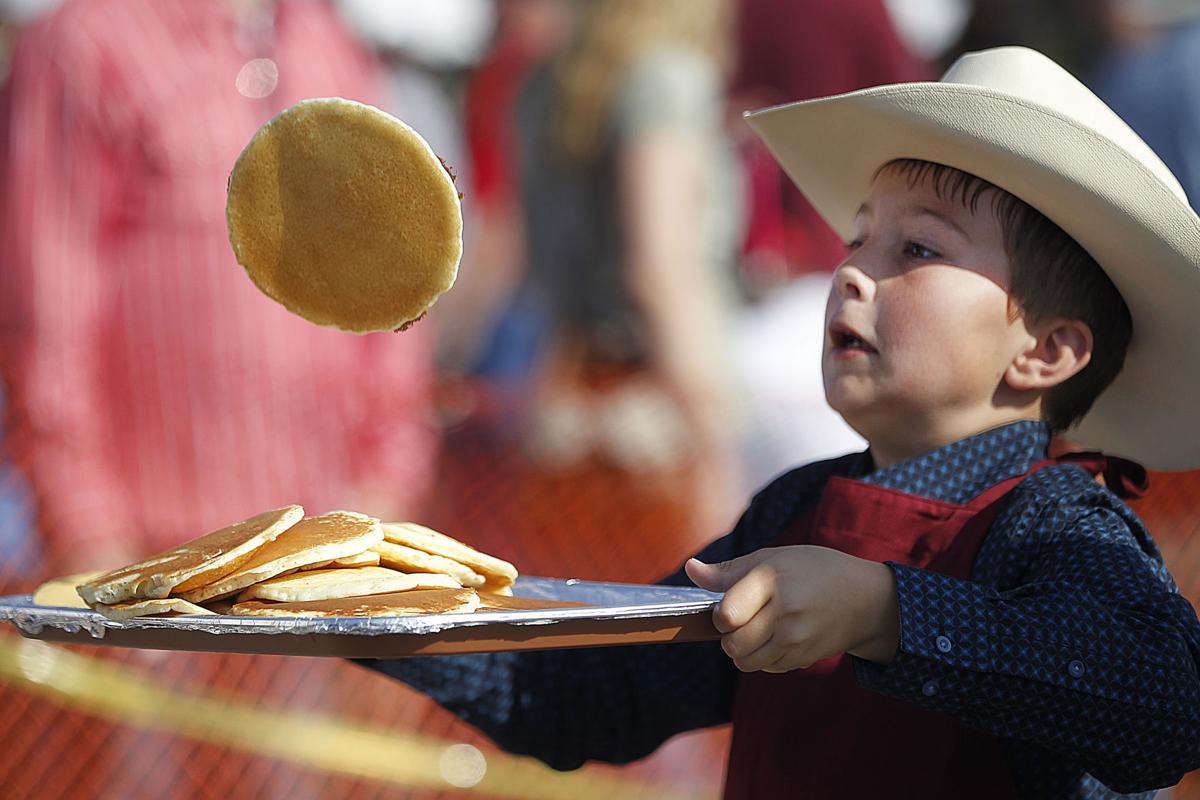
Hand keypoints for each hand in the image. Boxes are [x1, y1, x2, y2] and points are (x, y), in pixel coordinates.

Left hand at [686, 546, 899, 672]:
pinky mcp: (803, 658)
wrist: (866, 600)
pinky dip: (762, 658)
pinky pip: (765, 668)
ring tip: (758, 629)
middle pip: (731, 643)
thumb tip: (690, 569)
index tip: (729, 606)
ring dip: (743, 649)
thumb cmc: (814, 571)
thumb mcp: (773, 557)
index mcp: (772, 580)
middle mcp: (784, 612)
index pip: (726, 614)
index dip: (720, 614)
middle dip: (729, 634)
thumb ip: (729, 570)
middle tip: (743, 619)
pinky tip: (777, 638)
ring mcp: (795, 639)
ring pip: (744, 661)